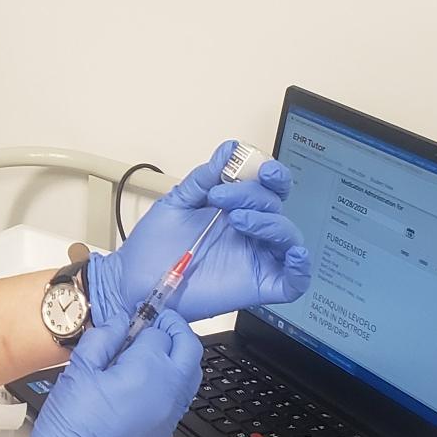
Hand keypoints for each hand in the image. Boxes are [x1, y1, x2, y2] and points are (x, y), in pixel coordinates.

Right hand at [10, 309, 201, 436]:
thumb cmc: (71, 426)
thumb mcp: (79, 370)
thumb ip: (102, 338)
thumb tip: (117, 322)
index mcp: (146, 371)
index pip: (160, 332)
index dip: (147, 321)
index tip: (135, 318)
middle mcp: (167, 392)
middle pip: (189, 349)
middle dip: (176, 331)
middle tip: (157, 324)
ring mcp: (170, 414)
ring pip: (192, 374)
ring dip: (180, 355)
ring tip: (153, 350)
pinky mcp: (166, 430)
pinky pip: (182, 396)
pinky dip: (175, 379)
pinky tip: (149, 378)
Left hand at [93, 141, 311, 323]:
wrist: (134, 280)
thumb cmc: (155, 245)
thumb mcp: (178, 202)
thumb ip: (205, 177)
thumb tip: (229, 150)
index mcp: (236, 208)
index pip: (269, 187)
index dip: (273, 175)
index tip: (260, 168)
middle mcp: (250, 232)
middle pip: (276, 207)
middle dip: (255, 195)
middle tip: (223, 196)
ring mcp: (255, 259)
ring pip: (289, 237)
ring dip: (270, 222)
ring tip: (236, 219)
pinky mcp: (258, 286)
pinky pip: (295, 281)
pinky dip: (302, 267)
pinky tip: (293, 254)